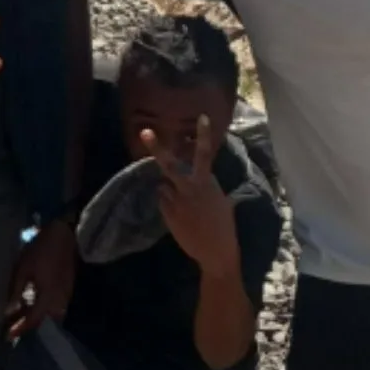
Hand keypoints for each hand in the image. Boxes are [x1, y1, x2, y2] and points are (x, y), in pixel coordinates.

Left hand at [7, 218, 77, 337]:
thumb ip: (16, 292)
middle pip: (44, 321)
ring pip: (49, 314)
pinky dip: (42, 307)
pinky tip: (30, 301)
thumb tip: (8, 311)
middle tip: (12, 325)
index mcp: (48, 298)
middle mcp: (59, 301)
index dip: (19, 329)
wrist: (67, 234)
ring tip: (19, 313)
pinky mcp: (67, 288)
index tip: (7, 336)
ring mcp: (65, 295)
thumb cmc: (42, 250)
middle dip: (28, 325)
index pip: (33, 321)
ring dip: (35, 316)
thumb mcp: (24, 269)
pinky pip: (54, 305)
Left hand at [145, 115, 238, 277]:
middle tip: (145, 132)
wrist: (215, 252)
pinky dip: (167, 203)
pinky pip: (162, 201)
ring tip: (181, 202)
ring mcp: (177, 201)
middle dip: (157, 147)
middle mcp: (190, 188)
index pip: (205, 154)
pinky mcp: (168, 214)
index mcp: (208, 182)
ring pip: (163, 185)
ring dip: (167, 188)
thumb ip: (210, 188)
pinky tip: (178, 215)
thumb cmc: (224, 227)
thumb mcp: (222, 202)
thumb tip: (205, 180)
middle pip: (170, 164)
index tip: (201, 117)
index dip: (203, 135)